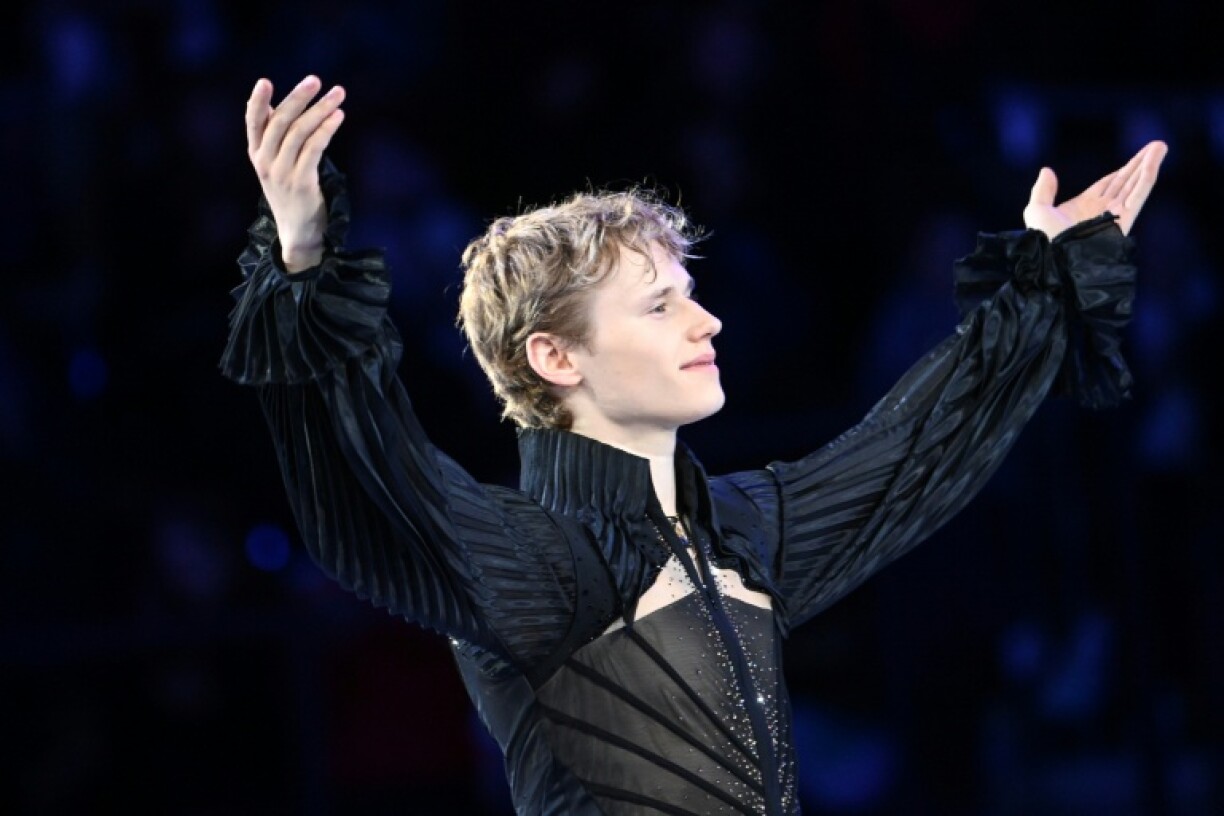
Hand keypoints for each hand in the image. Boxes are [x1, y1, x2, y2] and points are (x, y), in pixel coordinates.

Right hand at [245, 75, 346, 271]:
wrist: (298, 232)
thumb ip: (276, 138)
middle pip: (280, 122)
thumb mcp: (276, 164)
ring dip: (320, 110)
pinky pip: (314, 150)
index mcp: (256, 154)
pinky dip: (326, 130)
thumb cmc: (291, 192)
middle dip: (299, 98)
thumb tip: (278, 105)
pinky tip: (338, 117)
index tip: (265, 81)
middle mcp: (265, 162)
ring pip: (300, 133)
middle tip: (316, 80)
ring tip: (338, 94)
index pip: (253, 122)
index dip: (257, 102)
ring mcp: (282, 173)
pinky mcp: (301, 183)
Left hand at [1023, 139, 1166, 239]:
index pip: (1108, 185)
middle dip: (1140, 164)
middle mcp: (1102, 210)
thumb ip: (1042, 190)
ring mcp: (1115, 214)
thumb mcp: (1037, 210)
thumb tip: (1047, 170)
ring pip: (1136, 183)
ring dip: (1149, 163)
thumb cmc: (1043, 240)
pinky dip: (1148, 174)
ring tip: (1161, 145)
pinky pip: (1139, 192)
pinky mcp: (1124, 218)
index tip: (1135, 160)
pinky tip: (1155, 158)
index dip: (1121, 172)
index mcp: (1084, 207)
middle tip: (1156, 146)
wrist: (1055, 259)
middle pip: (1126, 181)